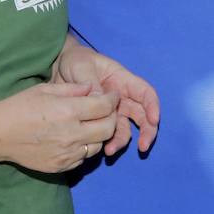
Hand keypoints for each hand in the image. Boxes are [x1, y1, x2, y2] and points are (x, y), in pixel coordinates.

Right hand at [0, 82, 119, 173]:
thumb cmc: (21, 106)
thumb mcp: (46, 89)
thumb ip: (73, 89)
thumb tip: (94, 88)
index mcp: (67, 111)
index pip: (104, 107)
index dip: (113, 99)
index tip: (112, 95)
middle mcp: (71, 134)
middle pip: (108, 128)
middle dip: (112, 117)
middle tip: (106, 110)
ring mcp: (67, 153)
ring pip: (98, 145)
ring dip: (99, 134)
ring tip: (90, 125)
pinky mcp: (62, 166)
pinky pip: (83, 158)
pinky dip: (85, 147)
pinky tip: (76, 138)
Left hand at [54, 41, 159, 155]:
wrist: (59, 69)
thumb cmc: (75, 61)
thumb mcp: (81, 68)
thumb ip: (91, 84)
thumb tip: (101, 104)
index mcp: (122, 80)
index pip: (145, 93)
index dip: (152, 106)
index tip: (154, 120)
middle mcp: (122, 97)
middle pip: (142, 115)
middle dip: (147, 131)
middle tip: (143, 147)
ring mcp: (112, 111)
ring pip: (125, 128)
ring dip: (122, 141)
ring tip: (110, 151)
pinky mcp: (100, 121)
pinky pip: (109, 134)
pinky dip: (107, 142)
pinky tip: (101, 149)